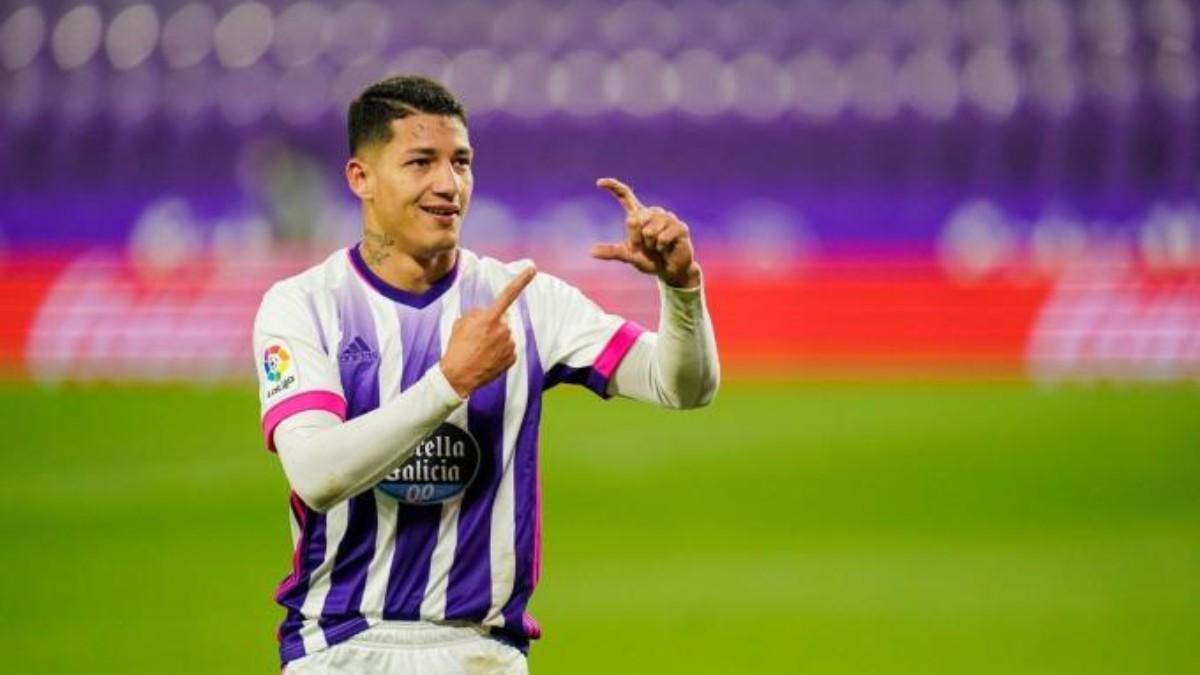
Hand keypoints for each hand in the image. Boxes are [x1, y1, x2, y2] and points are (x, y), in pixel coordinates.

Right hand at [440, 266, 535, 397]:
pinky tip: (488, 358)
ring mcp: (510, 345)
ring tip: (481, 350)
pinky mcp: (512, 358)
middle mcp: (503, 330)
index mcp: (489, 318)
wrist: (458, 376)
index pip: (507, 294)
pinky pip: (508, 349)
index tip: (533, 268)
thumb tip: (487, 313)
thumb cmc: (457, 348)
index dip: (521, 280)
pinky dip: (500, 352)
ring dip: (496, 339)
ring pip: (506, 335)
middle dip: (493, 324)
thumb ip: (477, 313)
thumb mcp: (461, 323)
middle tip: (478, 338)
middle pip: (503, 320)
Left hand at [592, 177, 700, 288]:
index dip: (613, 187)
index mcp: (639, 215)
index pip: (625, 195)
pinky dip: (661, 248)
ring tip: (658, 247)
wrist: (670, 270)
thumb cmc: (650, 260)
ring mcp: (668, 218)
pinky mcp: (679, 227)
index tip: (598, 182)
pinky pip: (662, 238)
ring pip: (649, 231)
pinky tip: (667, 248)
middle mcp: (653, 212)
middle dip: (636, 240)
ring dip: (651, 246)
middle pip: (633, 220)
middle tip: (647, 247)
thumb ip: (612, 252)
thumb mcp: (629, 256)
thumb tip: (591, 252)